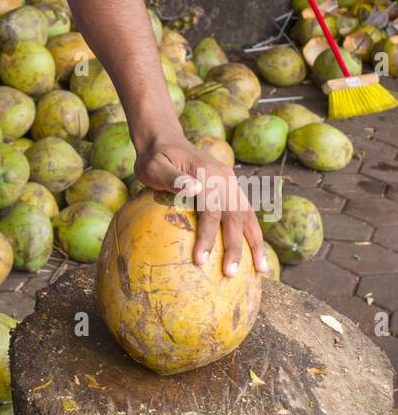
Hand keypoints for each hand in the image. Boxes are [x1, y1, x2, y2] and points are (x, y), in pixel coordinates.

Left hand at [133, 135, 268, 278]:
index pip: (211, 210)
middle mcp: (224, 177)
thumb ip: (173, 178)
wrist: (165, 140)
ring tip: (261, 270)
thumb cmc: (154, 158)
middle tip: (231, 274)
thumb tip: (194, 190)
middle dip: (235, 247)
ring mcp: (230, 181)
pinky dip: (253, 233)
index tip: (201, 261)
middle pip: (235, 216)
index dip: (208, 236)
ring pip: (248, 215)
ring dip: (256, 243)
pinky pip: (246, 212)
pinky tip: (256, 253)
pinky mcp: (231, 186)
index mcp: (206, 173)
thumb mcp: (154, 166)